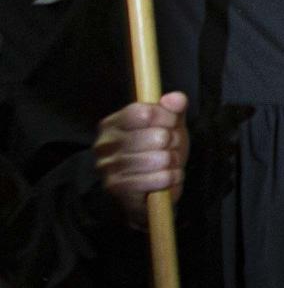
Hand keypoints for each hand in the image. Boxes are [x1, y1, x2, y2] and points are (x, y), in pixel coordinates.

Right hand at [94, 92, 189, 227]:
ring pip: (159, 159)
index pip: (142, 112)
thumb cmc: (158, 151)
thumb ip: (174, 109)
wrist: (152, 188)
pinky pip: (159, 179)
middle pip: (155, 136)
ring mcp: (108, 167)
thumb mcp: (168, 126)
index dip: (165, 117)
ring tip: (168, 163)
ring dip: (173, 162)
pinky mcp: (118, 188)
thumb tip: (176, 98)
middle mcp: (104, 144)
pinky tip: (168, 176)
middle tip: (170, 148)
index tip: (172, 124)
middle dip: (173, 143)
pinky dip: (172, 177)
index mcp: (112, 124)